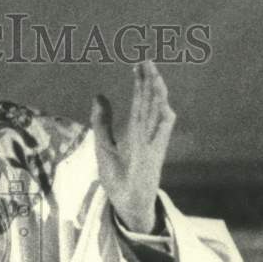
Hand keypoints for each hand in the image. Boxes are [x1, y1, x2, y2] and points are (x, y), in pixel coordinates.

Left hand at [90, 60, 175, 232]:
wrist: (125, 202)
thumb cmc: (117, 178)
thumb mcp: (103, 145)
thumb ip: (102, 122)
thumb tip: (98, 95)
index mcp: (136, 131)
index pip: (139, 101)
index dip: (139, 82)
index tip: (138, 64)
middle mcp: (147, 134)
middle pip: (149, 102)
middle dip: (148, 81)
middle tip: (146, 59)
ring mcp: (153, 143)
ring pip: (156, 113)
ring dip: (156, 94)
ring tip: (154, 74)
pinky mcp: (154, 155)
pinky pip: (161, 134)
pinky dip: (164, 119)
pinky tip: (163, 103)